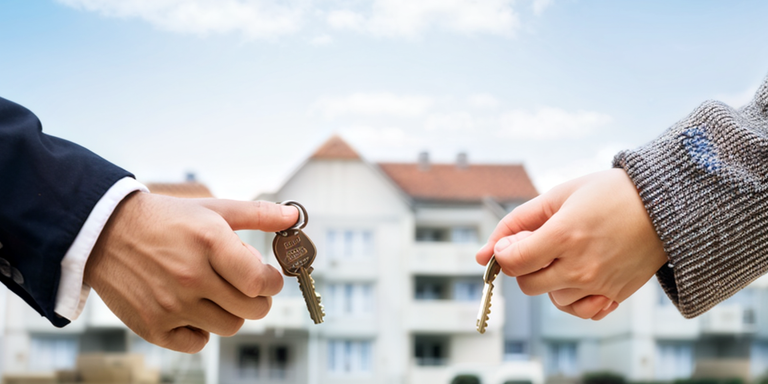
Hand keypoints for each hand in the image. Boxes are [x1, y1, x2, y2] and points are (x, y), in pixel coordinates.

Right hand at [84, 192, 298, 352]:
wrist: (105, 233)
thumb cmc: (166, 219)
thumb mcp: (212, 209)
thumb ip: (256, 214)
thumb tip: (294, 217)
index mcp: (210, 242)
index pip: (260, 281)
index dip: (272, 282)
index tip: (268, 278)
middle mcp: (191, 276)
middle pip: (251, 309)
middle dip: (258, 299)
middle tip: (248, 288)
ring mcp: (171, 304)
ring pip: (229, 327)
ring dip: (231, 312)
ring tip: (217, 294)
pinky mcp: (153, 326)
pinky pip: (197, 343)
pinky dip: (201, 331)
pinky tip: (194, 308)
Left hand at [476, 169, 667, 319]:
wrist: (665, 206)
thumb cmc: (610, 194)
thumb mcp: (559, 196)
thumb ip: (516, 223)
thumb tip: (482, 254)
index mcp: (564, 236)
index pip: (512, 263)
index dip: (505, 253)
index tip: (516, 241)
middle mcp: (580, 266)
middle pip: (527, 284)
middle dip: (526, 266)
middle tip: (544, 245)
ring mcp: (599, 285)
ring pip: (552, 298)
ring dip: (551, 279)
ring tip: (570, 253)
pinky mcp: (615, 296)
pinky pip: (580, 310)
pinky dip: (574, 297)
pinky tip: (582, 274)